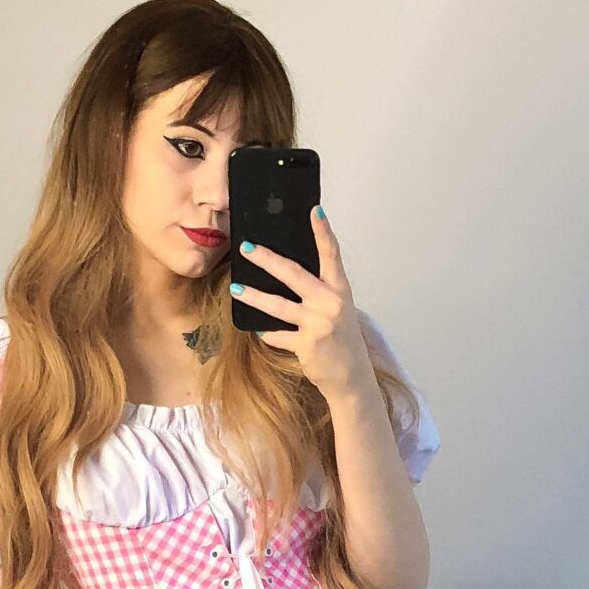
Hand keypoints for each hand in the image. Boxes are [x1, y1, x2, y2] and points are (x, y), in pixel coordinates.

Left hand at [229, 208, 376, 407]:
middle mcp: (330, 303)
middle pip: (294, 274)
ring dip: (254, 297)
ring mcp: (318, 324)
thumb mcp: (336, 309)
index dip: (323, 232)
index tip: (314, 210)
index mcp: (339, 290)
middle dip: (267, 259)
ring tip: (236, 289)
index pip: (332, 255)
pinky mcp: (307, 345)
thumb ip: (318, 290)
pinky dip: (267, 334)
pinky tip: (258, 330)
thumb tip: (287, 271)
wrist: (351, 377)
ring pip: (278, 306)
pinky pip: (278, 335)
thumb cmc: (341, 339)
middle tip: (246, 248)